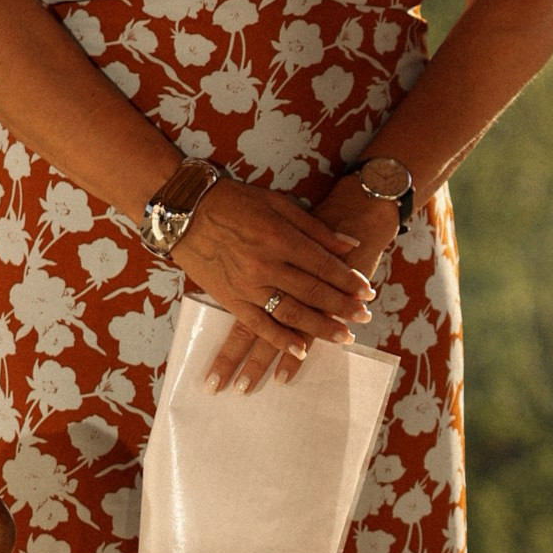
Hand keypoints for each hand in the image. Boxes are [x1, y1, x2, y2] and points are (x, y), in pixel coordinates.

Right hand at [170, 180, 374, 394]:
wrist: (184, 210)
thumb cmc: (234, 201)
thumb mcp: (277, 203)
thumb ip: (315, 228)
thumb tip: (350, 245)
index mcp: (279, 238)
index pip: (323, 265)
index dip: (348, 281)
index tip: (367, 292)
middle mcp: (265, 265)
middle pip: (313, 292)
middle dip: (342, 306)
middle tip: (365, 318)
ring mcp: (246, 285)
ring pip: (291, 313)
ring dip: (320, 328)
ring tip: (344, 338)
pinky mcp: (229, 299)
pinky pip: (259, 326)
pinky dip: (281, 341)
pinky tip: (301, 351)